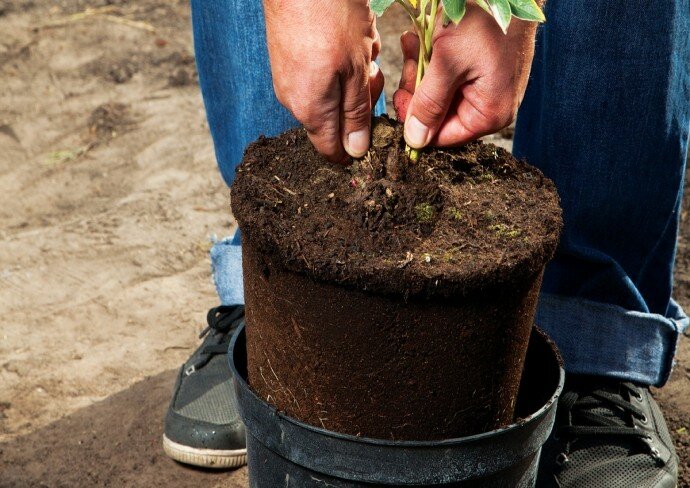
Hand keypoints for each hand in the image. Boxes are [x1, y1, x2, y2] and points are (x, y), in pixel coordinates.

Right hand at [263, 1, 384, 162]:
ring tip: (361, 41)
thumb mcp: (356, 69)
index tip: (376, 124)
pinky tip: (350, 32)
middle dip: (361, 96)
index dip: (357, 144)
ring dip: (355, 70)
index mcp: (310, 110)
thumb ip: (356, 113)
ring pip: (334, 88)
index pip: (332, 150)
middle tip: (372, 69)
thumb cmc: (329, 16)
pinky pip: (322, 68)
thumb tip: (355, 150)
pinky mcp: (289, 56)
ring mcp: (289, 76)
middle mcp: (294, 99)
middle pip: (337, 116)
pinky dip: (342, 54)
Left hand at [393, 3, 538, 147]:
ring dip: (421, 70)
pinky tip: (423, 41)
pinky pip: (447, 76)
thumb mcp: (447, 63)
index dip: (416, 121)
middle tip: (411, 62)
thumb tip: (415, 141)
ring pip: (438, 94)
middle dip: (419, 89)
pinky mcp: (479, 72)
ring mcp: (486, 88)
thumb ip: (429, 104)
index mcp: (490, 113)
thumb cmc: (482, 22)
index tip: (401, 97)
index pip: (443, 137)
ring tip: (415, 45)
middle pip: (438, 115)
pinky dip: (431, 60)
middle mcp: (491, 107)